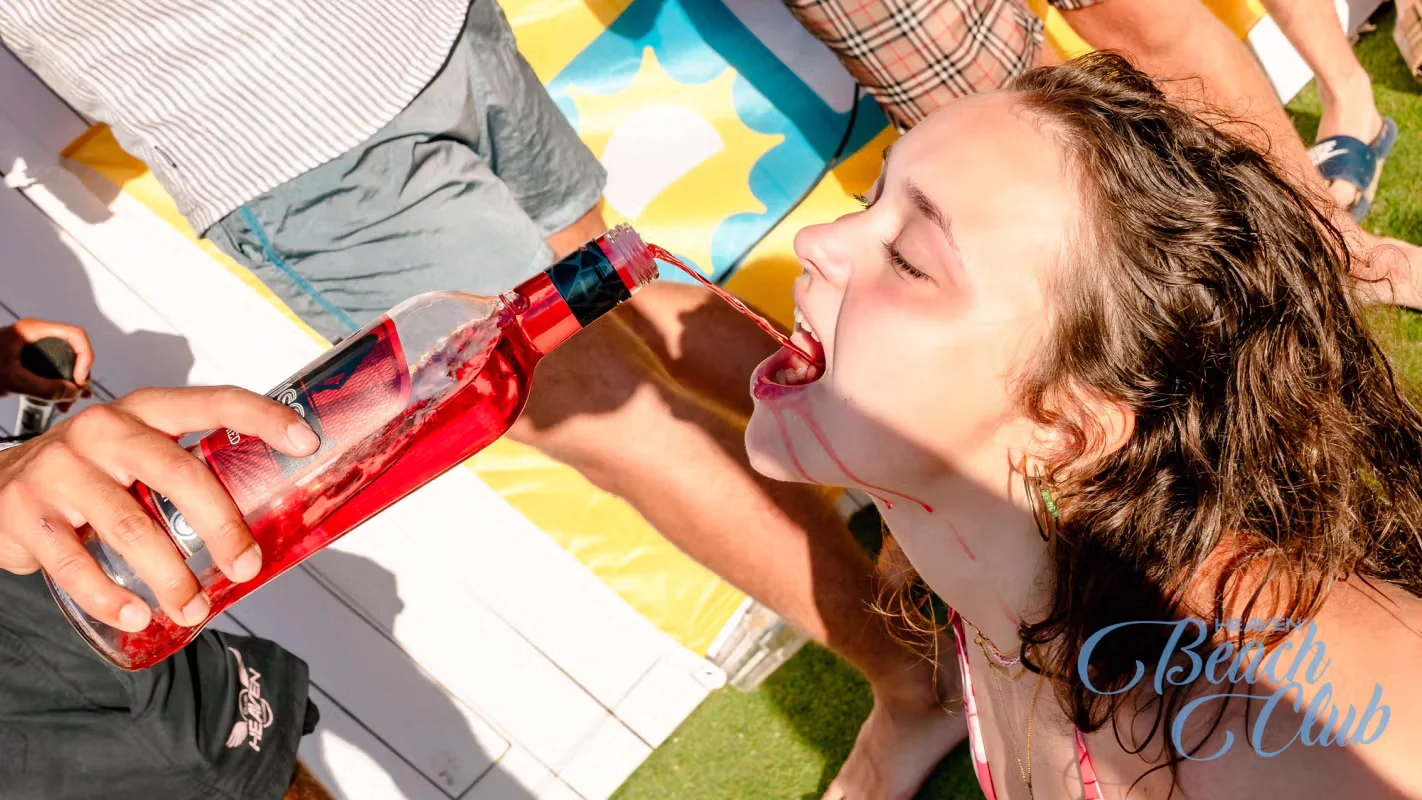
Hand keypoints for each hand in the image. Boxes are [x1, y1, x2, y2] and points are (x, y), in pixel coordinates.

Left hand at [0, 319, 94, 408]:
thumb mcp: (11, 380)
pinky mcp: (30, 363)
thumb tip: (73, 392)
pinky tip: (62, 401)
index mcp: (33, 330)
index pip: (75, 335)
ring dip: (70, 385)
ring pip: (66, 365)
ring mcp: (34, 350)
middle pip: (74, 352)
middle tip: (74, 396)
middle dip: (78, 376)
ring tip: (66, 404)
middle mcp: (37, 337)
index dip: (85, 357)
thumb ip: (44, 387)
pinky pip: (54, 372)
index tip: (78, 379)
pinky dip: (60, 387)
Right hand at [0, 386, 319, 630]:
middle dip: (222, 525)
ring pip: (130, 527)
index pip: (214, 401)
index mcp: (145, 411)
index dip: (263, 417)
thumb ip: (185, 476)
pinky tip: (137, 616)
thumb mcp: (137, 458)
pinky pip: (76, 563)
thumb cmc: (92, 477)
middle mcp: (103, 430)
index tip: (306, 443)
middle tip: (246, 566)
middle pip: (178, 473)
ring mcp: (60, 468)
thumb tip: (269, 523)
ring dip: (171, 577)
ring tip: (194, 608)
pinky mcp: (25, 510)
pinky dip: (112, 598)